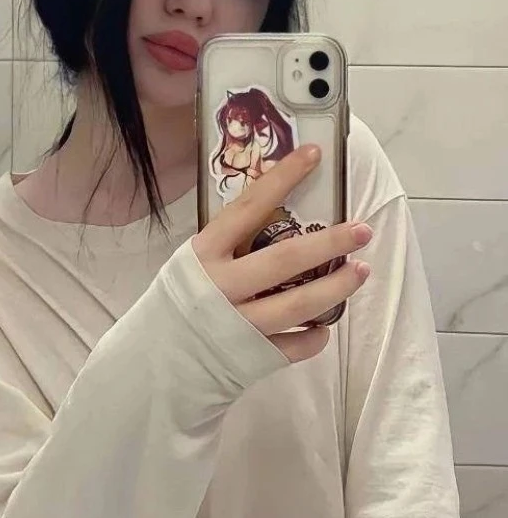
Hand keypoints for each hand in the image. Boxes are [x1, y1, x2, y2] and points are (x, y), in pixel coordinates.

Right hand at [193, 145, 371, 362]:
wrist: (154, 362)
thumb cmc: (176, 303)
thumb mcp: (191, 264)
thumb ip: (228, 247)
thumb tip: (279, 217)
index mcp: (204, 254)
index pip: (248, 208)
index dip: (283, 179)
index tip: (314, 155)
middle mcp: (222, 287)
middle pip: (285, 260)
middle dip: (329, 242)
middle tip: (363, 229)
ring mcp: (240, 324)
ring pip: (300, 305)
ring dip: (337, 286)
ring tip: (362, 270)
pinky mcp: (252, 357)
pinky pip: (297, 346)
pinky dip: (316, 335)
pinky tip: (323, 325)